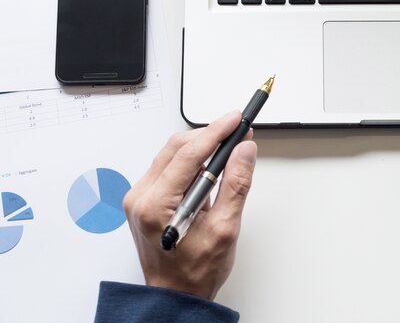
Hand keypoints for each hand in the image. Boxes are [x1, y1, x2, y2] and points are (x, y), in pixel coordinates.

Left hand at [123, 111, 256, 299]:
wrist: (175, 294)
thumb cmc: (194, 272)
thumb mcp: (225, 229)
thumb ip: (235, 185)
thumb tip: (244, 152)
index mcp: (155, 205)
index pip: (188, 154)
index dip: (216, 132)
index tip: (236, 120)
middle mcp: (140, 197)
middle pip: (177, 148)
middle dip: (209, 135)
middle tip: (237, 131)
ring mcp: (139, 197)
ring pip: (172, 154)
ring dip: (201, 146)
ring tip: (229, 147)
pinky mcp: (145, 198)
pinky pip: (169, 167)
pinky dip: (191, 160)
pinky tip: (210, 165)